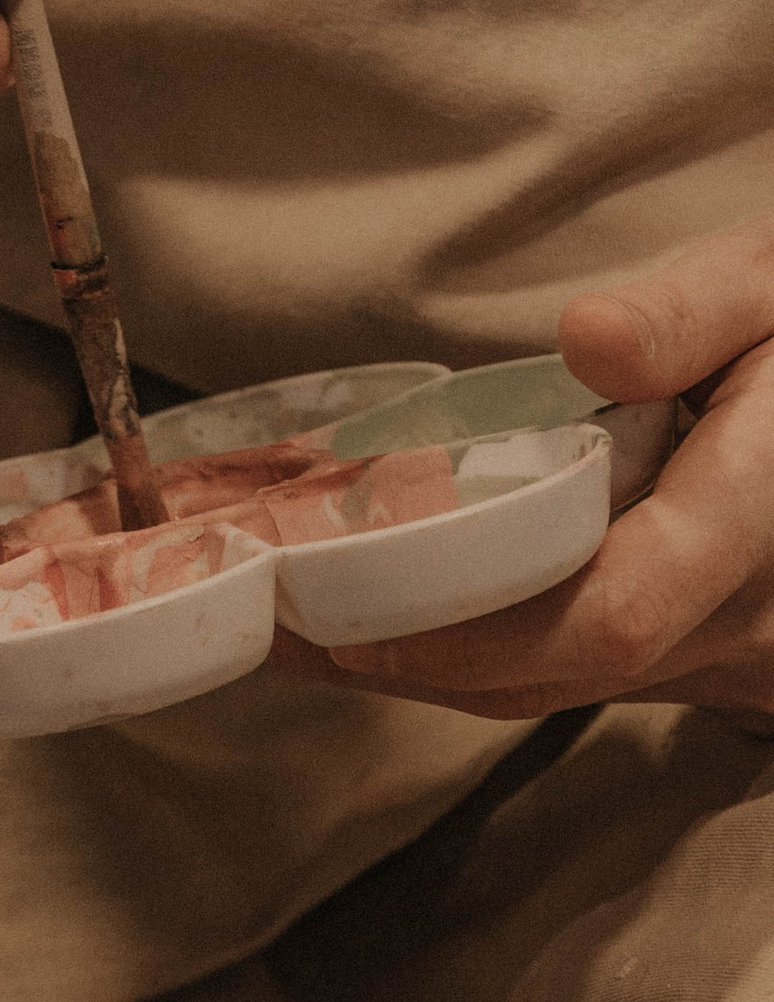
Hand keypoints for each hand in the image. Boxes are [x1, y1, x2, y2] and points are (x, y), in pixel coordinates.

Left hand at [301, 213, 773, 728]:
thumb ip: (691, 313)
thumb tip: (587, 340)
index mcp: (762, 519)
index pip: (617, 613)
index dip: (478, 629)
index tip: (359, 615)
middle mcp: (743, 616)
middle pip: (558, 672)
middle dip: (411, 653)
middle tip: (277, 613)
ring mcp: (720, 653)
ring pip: (555, 688)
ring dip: (423, 662)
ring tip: (291, 621)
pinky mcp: (693, 658)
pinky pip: (571, 677)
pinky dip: (471, 652)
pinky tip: (378, 616)